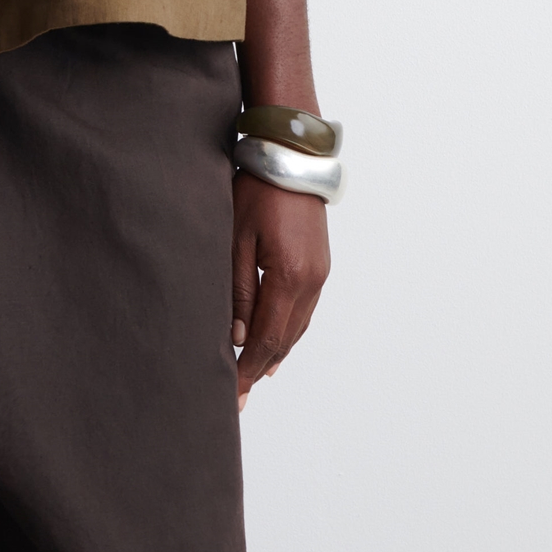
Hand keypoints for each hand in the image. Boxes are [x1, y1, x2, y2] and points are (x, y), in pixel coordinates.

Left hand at [231, 172, 329, 409]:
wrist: (292, 157)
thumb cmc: (257, 189)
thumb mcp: (236, 236)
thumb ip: (238, 289)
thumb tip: (238, 336)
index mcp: (289, 276)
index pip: (266, 338)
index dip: (248, 369)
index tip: (231, 392)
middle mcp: (311, 281)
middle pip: (284, 339)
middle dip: (259, 367)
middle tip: (238, 395)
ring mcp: (320, 274)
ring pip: (297, 328)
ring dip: (275, 352)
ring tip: (254, 375)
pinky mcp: (320, 265)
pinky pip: (304, 310)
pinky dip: (288, 331)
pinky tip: (276, 341)